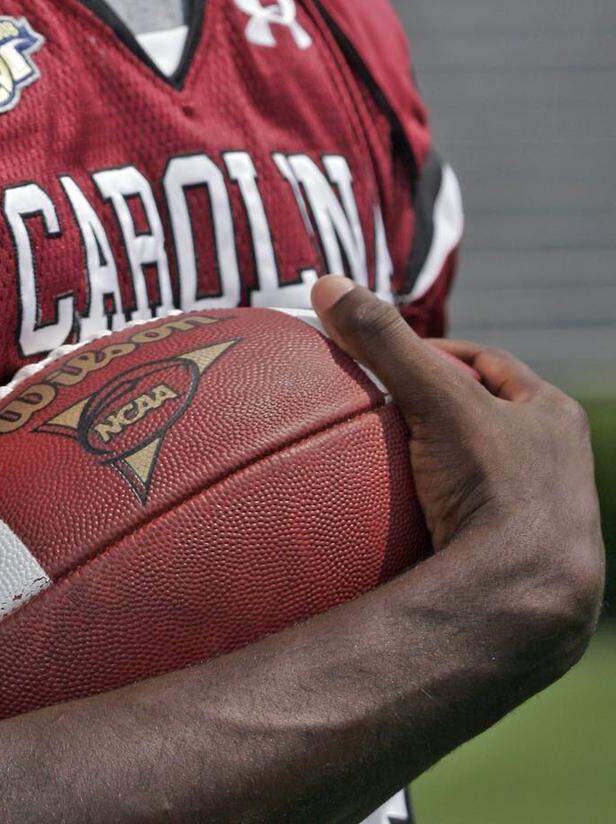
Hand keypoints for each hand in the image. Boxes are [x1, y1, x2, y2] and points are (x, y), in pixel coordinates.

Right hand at [311, 276, 603, 657]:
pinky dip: (436, 519)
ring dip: (436, 470)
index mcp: (554, 416)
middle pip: (482, 420)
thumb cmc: (494, 487)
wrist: (525, 602)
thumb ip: (384, 340)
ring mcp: (545, 520)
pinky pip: (471, 526)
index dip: (437, 356)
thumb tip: (326, 284)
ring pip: (478, 476)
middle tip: (383, 415)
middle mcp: (561, 465)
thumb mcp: (437, 399)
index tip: (390, 363)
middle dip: (435, 415)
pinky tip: (399, 526)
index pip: (488, 365)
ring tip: (385, 471)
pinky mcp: (523, 566)